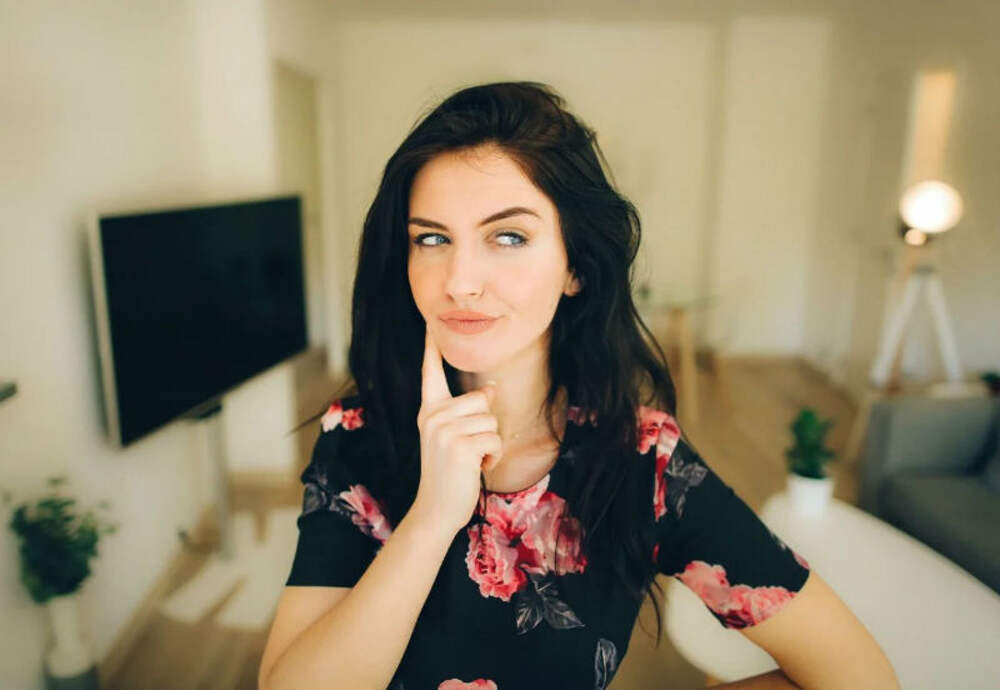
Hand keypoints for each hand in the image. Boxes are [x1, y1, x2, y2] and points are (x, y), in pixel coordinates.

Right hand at [408, 327, 502, 537]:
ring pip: (491, 420)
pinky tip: (477, 468)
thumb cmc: (450, 472)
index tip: (430, 324)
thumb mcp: (456, 437)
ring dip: (492, 444)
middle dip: (487, 426)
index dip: (430, 348)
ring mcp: (444, 431)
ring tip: (472, 460)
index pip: (430, 373)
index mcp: (429, 411)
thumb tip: (490, 389)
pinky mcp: (459, 447)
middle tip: (470, 449)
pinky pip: (495, 439)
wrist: (436, 509)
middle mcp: (433, 416)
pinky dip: (494, 457)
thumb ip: (468, 413)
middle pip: (481, 400)